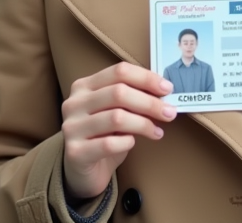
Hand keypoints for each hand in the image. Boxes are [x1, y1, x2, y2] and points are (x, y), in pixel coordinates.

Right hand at [60, 63, 175, 199]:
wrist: (82, 170)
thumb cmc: (103, 136)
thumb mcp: (115, 111)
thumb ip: (131, 98)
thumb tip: (164, 92)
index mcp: (84, 86)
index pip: (119, 71)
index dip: (146, 78)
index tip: (167, 89)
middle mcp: (74, 103)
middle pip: (119, 93)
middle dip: (150, 102)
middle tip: (169, 112)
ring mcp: (72, 127)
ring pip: (116, 118)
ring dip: (144, 124)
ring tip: (157, 131)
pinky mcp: (75, 152)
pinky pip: (109, 144)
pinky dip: (127, 142)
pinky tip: (133, 143)